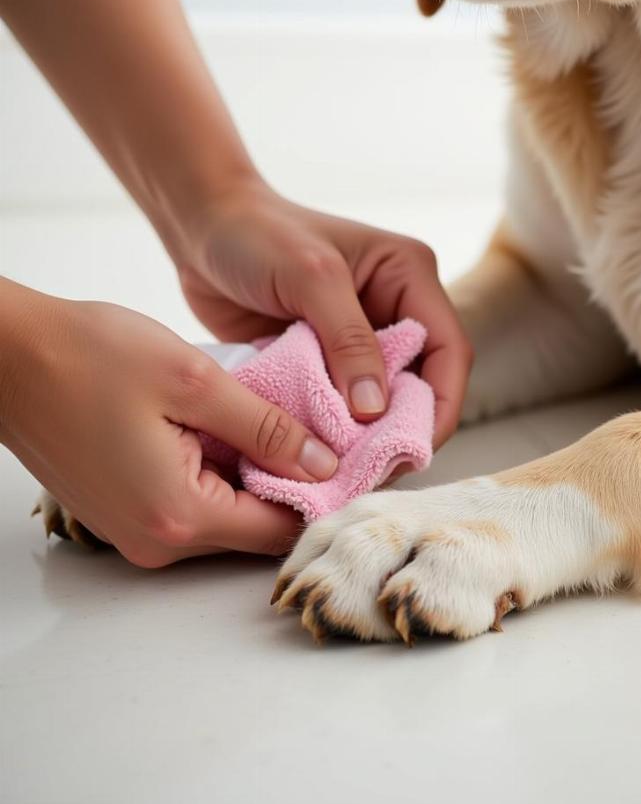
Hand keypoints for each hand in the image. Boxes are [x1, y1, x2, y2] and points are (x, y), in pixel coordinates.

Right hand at [1, 285, 338, 566]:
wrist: (7, 356)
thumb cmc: (90, 356)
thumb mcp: (196, 382)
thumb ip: (266, 429)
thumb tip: (324, 464)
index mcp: (178, 514)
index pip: (279, 528)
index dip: (322, 495)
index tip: (351, 459)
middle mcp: (157, 539)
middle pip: (253, 527)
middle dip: (290, 484)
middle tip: (321, 433)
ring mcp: (135, 530)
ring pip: (225, 514)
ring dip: (254, 475)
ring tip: (278, 424)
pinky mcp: (124, 511)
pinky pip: (192, 503)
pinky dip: (218, 473)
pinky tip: (228, 430)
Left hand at [175, 177, 471, 446]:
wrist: (200, 227)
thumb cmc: (256, 234)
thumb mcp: (311, 278)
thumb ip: (348, 340)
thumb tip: (376, 411)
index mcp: (409, 275)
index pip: (448, 349)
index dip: (440, 403)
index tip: (413, 447)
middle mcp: (395, 308)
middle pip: (423, 381)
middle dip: (406, 427)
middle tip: (378, 470)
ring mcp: (361, 337)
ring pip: (385, 399)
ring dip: (371, 436)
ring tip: (349, 472)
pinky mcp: (328, 359)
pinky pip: (345, 403)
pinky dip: (338, 430)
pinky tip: (322, 455)